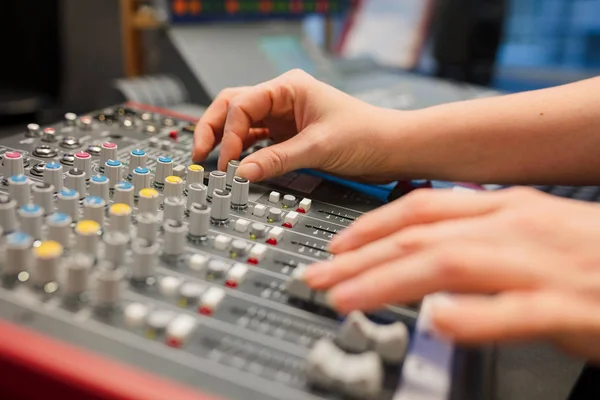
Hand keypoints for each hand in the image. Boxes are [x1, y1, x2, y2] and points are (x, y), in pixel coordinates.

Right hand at [192, 69, 402, 182]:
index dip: (229, 132)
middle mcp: (283, 99)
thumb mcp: (317, 147)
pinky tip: (236, 165)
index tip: (228, 161)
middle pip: (233, 107)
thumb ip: (276, 160)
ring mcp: (284, 118)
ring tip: (211, 161)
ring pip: (242, 124)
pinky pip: (257, 141)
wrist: (392, 149)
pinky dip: (244, 153)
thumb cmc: (366, 134)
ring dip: (226, 141)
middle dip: (214, 128)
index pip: (242, 103)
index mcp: (289, 87)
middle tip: (199, 153)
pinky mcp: (288, 137)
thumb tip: (241, 174)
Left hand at [304, 187, 599, 360]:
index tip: (336, 245)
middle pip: (419, 239)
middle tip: (316, 277)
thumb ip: (477, 233)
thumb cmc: (589, 253)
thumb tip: (427, 247)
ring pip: (449, 267)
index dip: (371, 226)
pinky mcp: (566, 307)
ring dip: (389, 282)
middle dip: (359, 258)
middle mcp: (514, 229)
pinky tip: (439, 323)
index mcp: (505, 208)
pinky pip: (513, 312)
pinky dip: (473, 317)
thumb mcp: (529, 227)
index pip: (422, 209)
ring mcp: (538, 266)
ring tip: (347, 298)